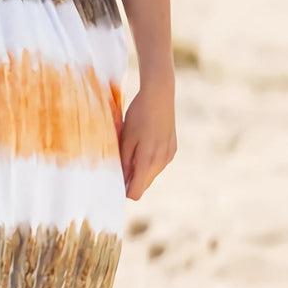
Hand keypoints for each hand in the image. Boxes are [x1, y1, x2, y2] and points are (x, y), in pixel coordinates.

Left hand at [118, 77, 176, 199]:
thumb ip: (125, 161)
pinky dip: (150, 162)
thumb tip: (122, 180)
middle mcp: (161, 161)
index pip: (137, 191)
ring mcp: (169, 155)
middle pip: (145, 184)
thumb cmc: (138, 115)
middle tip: (120, 167)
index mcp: (148, 160)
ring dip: (141, 170)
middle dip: (132, 181)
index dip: (125, 191)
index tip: (115, 184)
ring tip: (131, 153)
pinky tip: (143, 146)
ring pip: (152, 174)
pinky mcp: (172, 149)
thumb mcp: (126, 138)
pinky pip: (159, 163)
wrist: (159, 96)